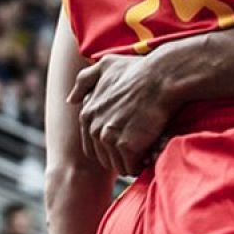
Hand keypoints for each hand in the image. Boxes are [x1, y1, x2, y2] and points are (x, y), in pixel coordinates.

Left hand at [69, 45, 185, 175]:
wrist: (162, 77)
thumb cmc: (139, 70)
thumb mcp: (105, 66)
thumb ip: (84, 81)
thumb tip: (71, 99)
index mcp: (87, 113)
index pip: (91, 145)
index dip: (110, 145)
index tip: (127, 137)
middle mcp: (94, 127)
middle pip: (104, 157)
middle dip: (120, 155)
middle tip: (139, 144)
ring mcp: (109, 138)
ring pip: (118, 165)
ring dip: (131, 162)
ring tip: (146, 149)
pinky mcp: (127, 146)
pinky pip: (132, 167)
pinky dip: (141, 165)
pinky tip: (150, 153)